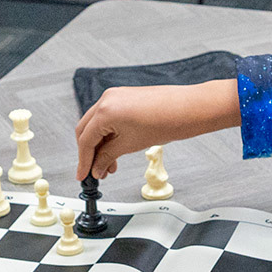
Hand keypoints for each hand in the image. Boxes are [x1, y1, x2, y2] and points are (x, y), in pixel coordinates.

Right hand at [74, 79, 239, 179]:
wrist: (189, 109)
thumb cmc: (166, 121)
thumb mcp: (130, 145)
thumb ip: (107, 157)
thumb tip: (97, 168)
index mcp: (105, 110)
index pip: (85, 140)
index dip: (83, 161)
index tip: (83, 175)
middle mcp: (107, 99)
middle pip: (86, 130)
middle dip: (88, 153)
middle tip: (94, 171)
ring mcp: (115, 96)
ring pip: (97, 124)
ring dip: (99, 145)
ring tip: (109, 165)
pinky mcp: (125, 97)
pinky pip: (108, 117)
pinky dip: (108, 134)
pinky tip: (115, 150)